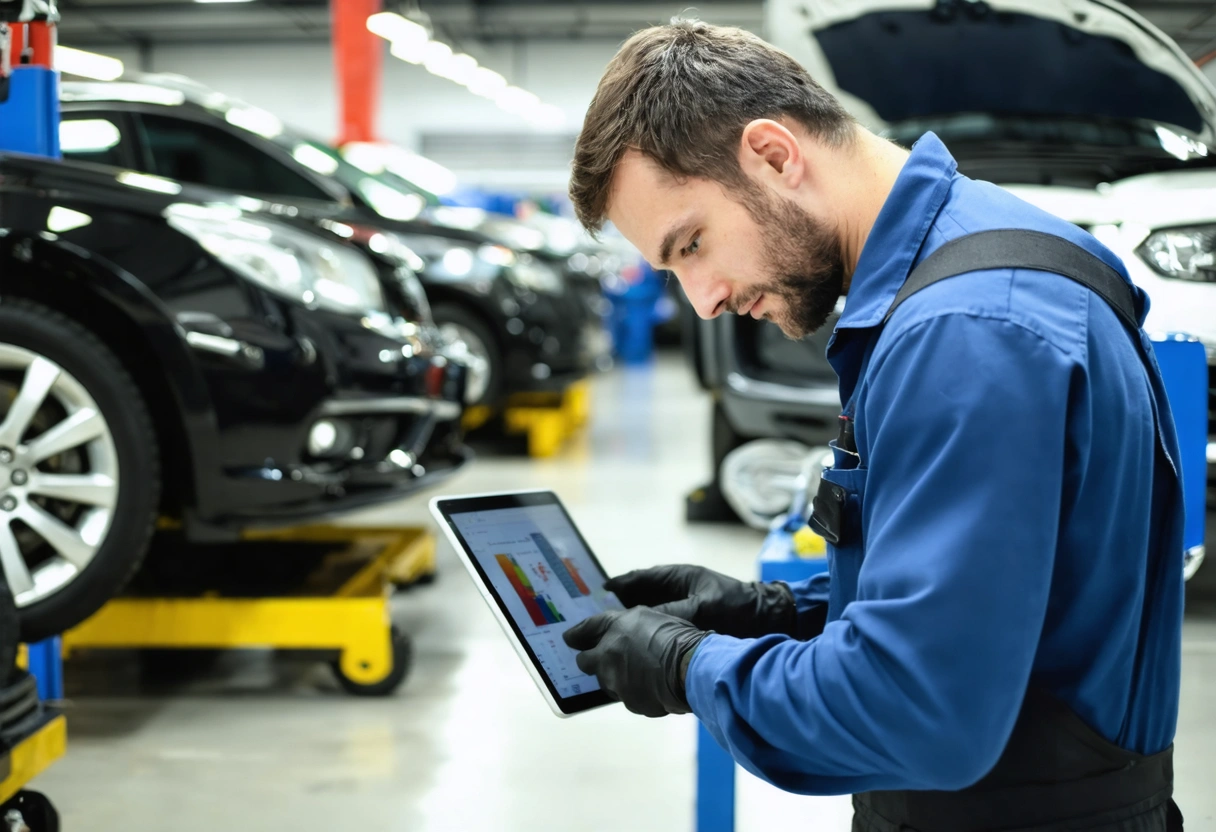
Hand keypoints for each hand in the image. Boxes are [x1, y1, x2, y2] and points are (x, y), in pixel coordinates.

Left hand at [562, 607, 708, 717]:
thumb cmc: (676, 637)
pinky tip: (653, 686)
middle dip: (592, 660)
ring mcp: (617, 683)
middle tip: (605, 659)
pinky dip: (637, 692)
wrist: (690, 667)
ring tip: (641, 673)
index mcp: (613, 630)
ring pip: (608, 681)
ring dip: (617, 677)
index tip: (569, 639)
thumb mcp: (650, 617)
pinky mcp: (631, 703)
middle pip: (586, 661)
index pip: (586, 629)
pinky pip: (628, 697)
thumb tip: (619, 636)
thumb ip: (628, 626)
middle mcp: (607, 657)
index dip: (576, 634)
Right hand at [605, 565, 795, 638]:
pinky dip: (649, 635)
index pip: (641, 578)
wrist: (768, 619)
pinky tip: (637, 648)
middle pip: (640, 597)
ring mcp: (683, 607)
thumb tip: (642, 622)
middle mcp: (677, 591)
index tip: (600, 592)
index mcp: (679, 577)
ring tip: (611, 635)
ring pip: (649, 614)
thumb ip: (672, 613)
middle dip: (620, 607)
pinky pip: (662, 628)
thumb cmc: (738, 607)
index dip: (619, 586)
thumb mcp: (702, 608)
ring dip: (633, 623)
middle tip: (597, 618)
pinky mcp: (689, 625)